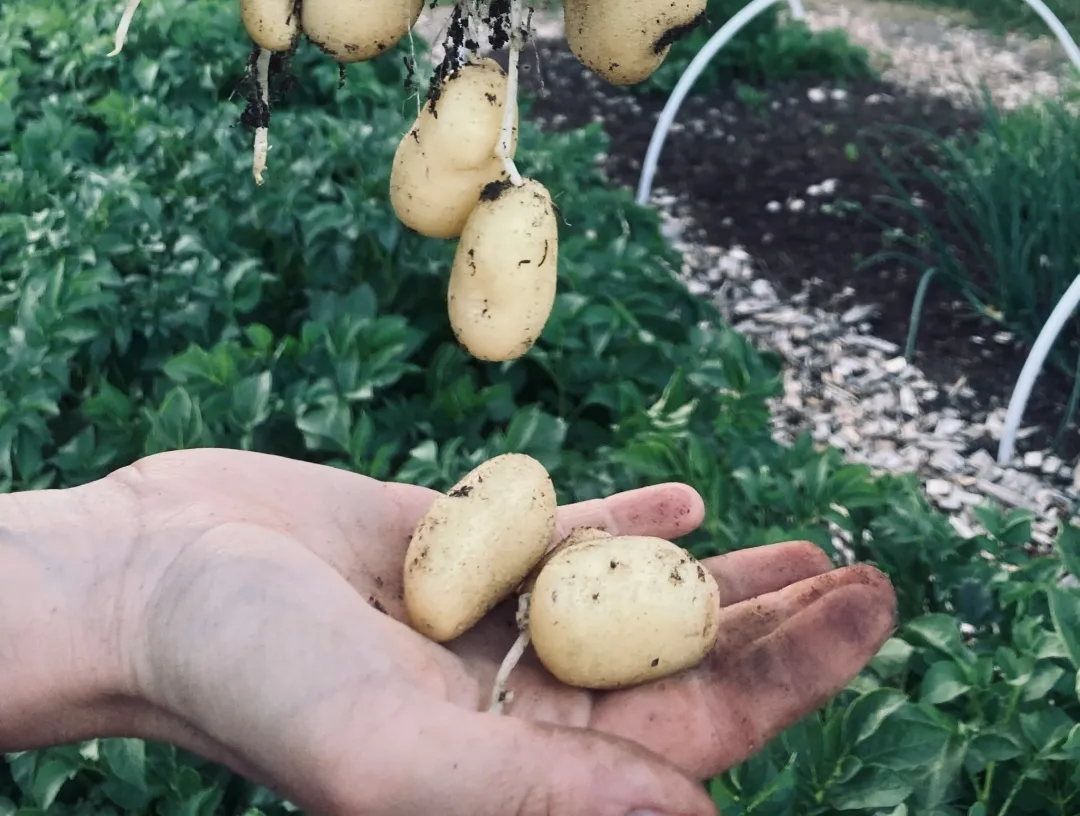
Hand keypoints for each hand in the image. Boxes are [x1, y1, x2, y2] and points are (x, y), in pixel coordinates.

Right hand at [0, 449, 894, 815]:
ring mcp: (484, 619)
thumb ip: (544, 787)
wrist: (152, 576)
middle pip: (681, 664)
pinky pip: (558, 535)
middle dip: (780, 626)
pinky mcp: (449, 544)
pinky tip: (688, 499)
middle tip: (875, 575)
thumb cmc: (251, 675)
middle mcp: (512, 701)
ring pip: (635, 599)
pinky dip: (627, 518)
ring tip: (811, 551)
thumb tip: (697, 815)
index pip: (690, 731)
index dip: (791, 678)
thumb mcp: (399, 745)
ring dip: (722, 577)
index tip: (870, 615)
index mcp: (516, 765)